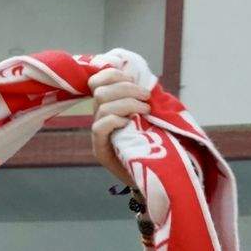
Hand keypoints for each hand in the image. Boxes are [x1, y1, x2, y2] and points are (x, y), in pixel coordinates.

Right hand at [89, 66, 149, 184]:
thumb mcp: (151, 115)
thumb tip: (147, 79)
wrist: (154, 175)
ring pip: (102, 107)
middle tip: (146, 97)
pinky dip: (115, 120)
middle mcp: (99, 117)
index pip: (96, 81)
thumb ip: (145, 98)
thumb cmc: (154, 144)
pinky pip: (99, 128)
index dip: (112, 74)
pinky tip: (130, 123)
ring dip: (127, 103)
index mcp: (108, 105)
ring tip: (146, 110)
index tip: (133, 78)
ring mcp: (99, 134)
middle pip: (100, 91)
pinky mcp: (100, 150)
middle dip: (126, 88)